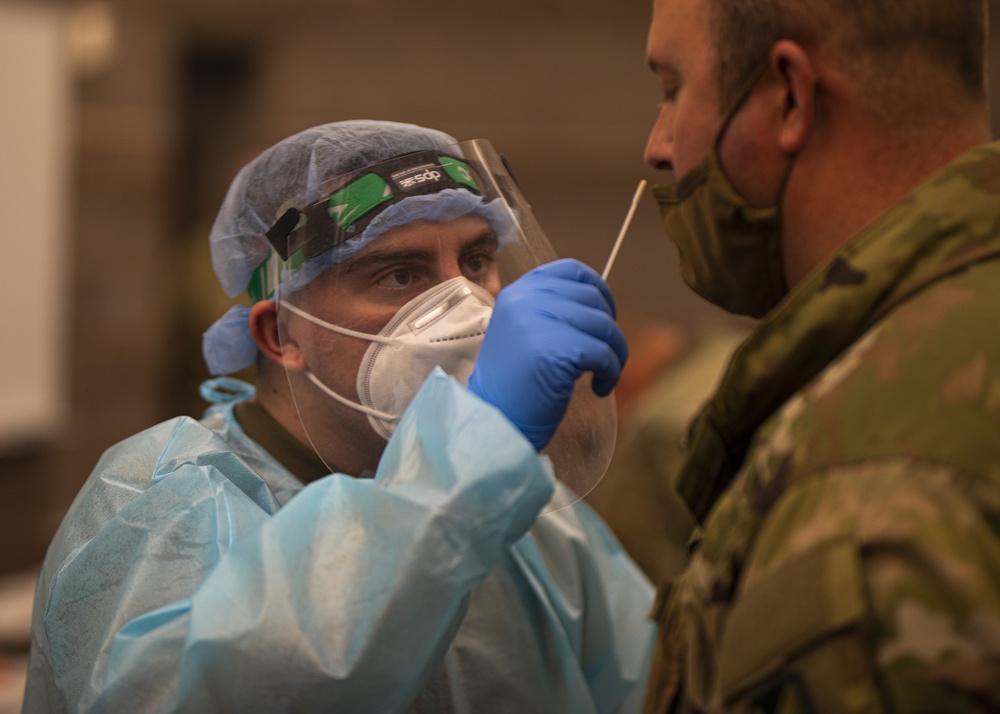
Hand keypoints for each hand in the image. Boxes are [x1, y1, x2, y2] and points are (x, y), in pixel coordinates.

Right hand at [467, 259, 627, 449]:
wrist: (494, 421)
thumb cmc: (514, 385)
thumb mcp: (525, 333)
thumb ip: (552, 312)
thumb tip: (601, 306)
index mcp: (518, 292)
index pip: (571, 270)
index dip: (598, 288)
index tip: (605, 314)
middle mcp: (527, 299)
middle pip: (593, 298)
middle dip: (609, 329)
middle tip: (605, 356)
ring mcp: (540, 322)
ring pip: (604, 326)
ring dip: (615, 354)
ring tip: (603, 376)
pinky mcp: (556, 349)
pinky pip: (605, 353)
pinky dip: (611, 373)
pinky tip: (599, 388)